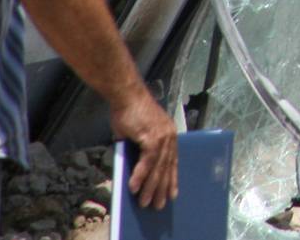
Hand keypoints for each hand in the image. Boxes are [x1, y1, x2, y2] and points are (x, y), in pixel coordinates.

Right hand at [112, 85, 178, 209]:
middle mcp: (169, 136)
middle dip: (163, 188)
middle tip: (159, 205)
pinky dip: (140, 175)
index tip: (173, 193)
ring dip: (151, 187)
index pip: (173, 161)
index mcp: (169, 135)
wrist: (126, 95)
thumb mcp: (136, 135)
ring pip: (158, 168)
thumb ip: (139, 151)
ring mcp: (163, 136)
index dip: (172, 178)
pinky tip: (135, 187)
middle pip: (167, 167)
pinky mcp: (152, 136)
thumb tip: (135, 170)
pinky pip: (147, 161)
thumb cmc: (129, 112)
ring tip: (145, 202)